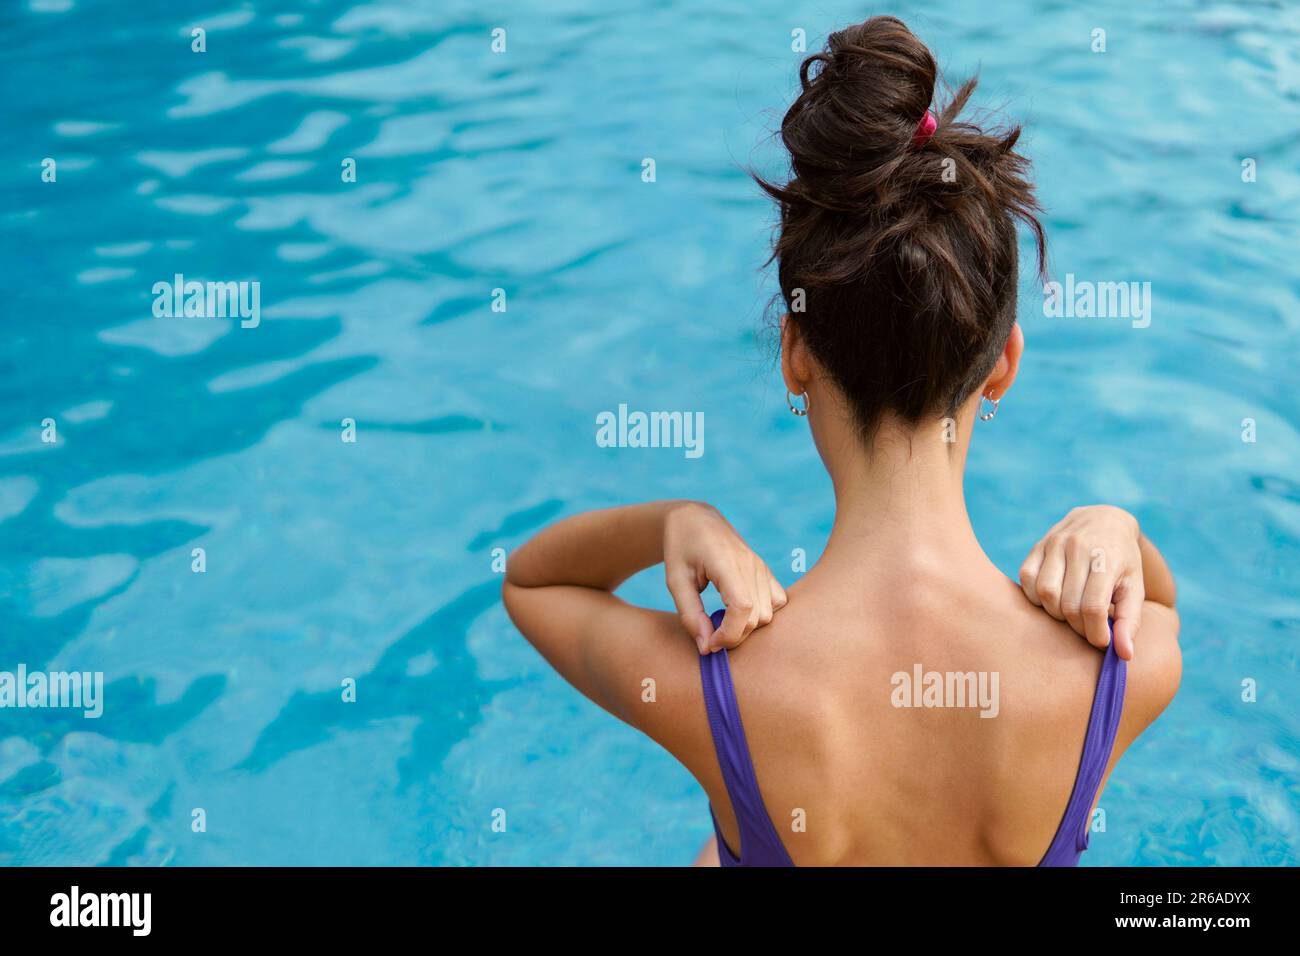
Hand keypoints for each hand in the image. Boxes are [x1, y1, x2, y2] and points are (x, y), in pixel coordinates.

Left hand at [663, 502, 787, 653]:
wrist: (696, 520)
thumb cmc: (681, 549)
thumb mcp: (675, 581)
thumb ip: (690, 615)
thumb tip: (707, 648)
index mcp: (726, 562)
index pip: (742, 607)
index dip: (729, 634)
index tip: (710, 644)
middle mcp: (751, 564)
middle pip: (757, 615)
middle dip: (734, 636)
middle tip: (709, 637)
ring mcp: (762, 567)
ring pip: (769, 613)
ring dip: (747, 628)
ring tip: (722, 623)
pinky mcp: (765, 571)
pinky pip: (778, 601)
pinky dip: (762, 615)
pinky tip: (739, 614)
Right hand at [1019, 505, 1142, 659]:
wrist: (1104, 520)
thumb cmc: (1123, 561)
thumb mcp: (1134, 587)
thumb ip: (1129, 621)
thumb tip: (1124, 655)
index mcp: (1106, 557)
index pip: (1092, 606)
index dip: (1095, 632)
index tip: (1101, 642)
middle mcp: (1078, 547)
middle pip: (1067, 604)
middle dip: (1077, 626)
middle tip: (1087, 629)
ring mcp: (1054, 543)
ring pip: (1045, 593)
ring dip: (1056, 614)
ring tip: (1071, 615)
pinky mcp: (1037, 546)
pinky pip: (1027, 579)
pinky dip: (1036, 598)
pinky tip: (1053, 600)